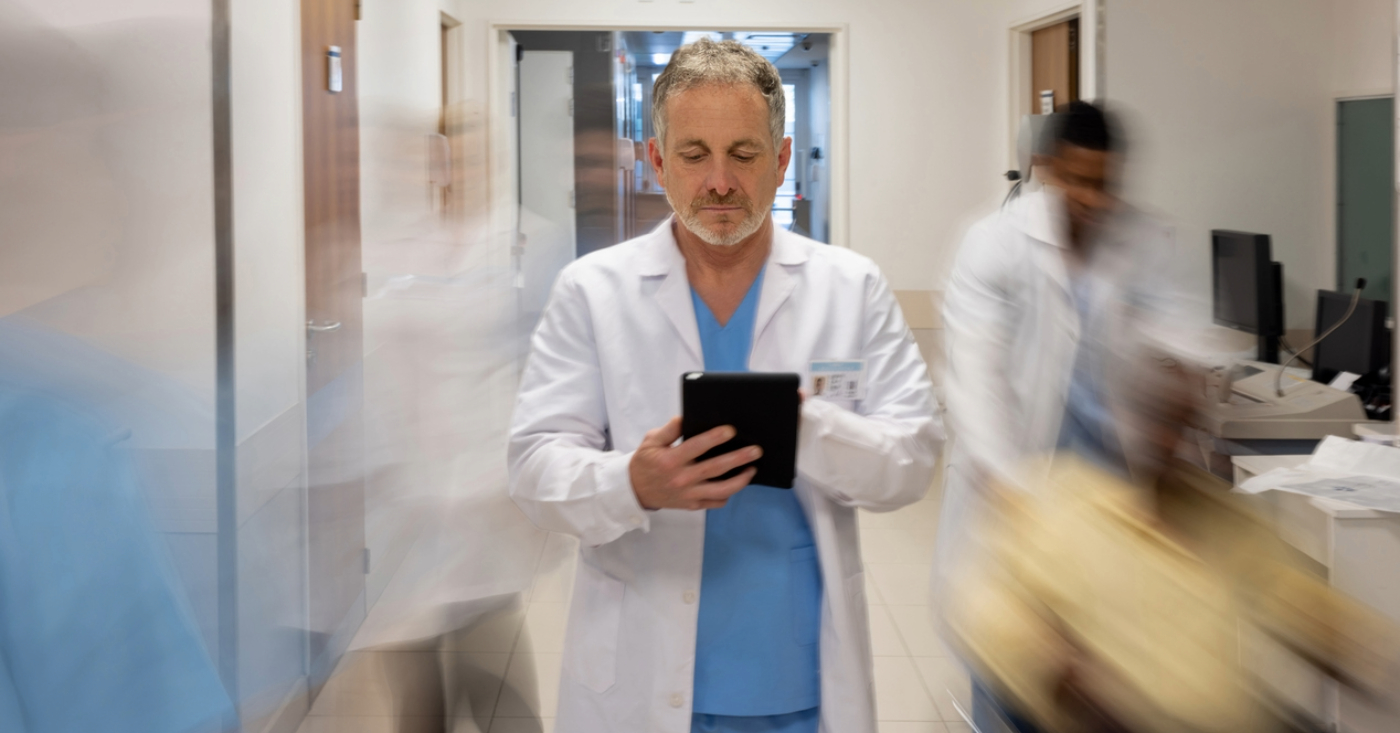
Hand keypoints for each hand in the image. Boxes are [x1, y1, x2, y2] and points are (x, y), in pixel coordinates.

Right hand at [629, 416, 759, 509]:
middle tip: (756, 450)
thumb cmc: (646, 462)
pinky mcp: (692, 505)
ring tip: (752, 469)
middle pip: (716, 468)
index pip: (696, 447)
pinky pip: (715, 502)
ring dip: (740, 480)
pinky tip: (737, 483)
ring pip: (721, 489)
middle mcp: (682, 479)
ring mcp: (689, 494)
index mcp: (670, 460)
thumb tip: (686, 418)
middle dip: (738, 458)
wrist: (635, 491)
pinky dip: (728, 494)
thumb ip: (670, 429)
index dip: (715, 438)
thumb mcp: (652, 441)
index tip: (731, 430)